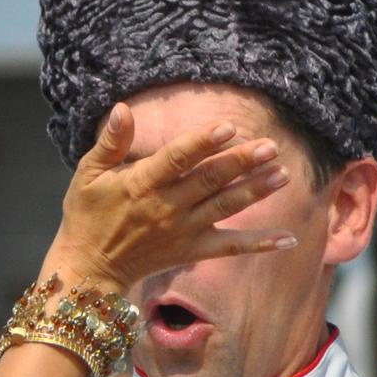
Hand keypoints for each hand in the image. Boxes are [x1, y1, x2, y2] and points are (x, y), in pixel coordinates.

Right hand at [40, 104, 296, 295]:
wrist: (90, 268)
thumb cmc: (88, 215)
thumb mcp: (88, 174)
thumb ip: (110, 142)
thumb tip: (123, 108)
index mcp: (142, 184)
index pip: (177, 160)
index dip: (203, 143)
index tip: (228, 126)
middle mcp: (167, 208)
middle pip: (210, 181)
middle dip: (242, 163)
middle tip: (271, 146)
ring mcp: (183, 231)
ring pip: (225, 208)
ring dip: (256, 191)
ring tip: (284, 175)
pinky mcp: (194, 251)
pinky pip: (231, 247)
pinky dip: (260, 244)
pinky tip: (288, 238)